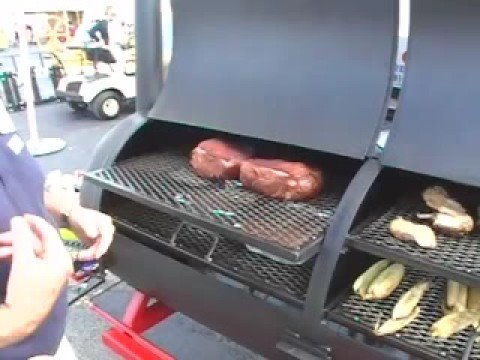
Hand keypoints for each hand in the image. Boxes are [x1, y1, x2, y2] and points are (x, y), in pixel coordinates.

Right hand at [4, 216, 72, 337]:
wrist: (21, 320)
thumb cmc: (24, 290)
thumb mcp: (23, 261)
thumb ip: (22, 238)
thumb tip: (18, 220)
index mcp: (61, 258)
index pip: (50, 234)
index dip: (36, 222)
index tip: (23, 215)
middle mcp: (61, 264)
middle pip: (40, 243)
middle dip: (20, 237)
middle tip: (2, 235)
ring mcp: (53, 272)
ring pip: (34, 253)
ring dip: (16, 247)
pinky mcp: (43, 279)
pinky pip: (32, 262)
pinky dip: (19, 257)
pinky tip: (3, 254)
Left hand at [67, 206, 114, 260]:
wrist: (73, 215)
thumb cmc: (78, 215)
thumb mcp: (83, 220)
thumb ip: (89, 227)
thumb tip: (94, 235)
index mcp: (105, 223)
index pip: (107, 237)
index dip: (102, 247)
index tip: (95, 255)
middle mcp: (107, 229)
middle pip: (104, 244)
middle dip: (95, 252)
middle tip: (84, 256)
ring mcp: (103, 235)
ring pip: (100, 248)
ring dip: (91, 254)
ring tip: (80, 255)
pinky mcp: (97, 240)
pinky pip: (96, 249)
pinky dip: (89, 253)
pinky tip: (82, 254)